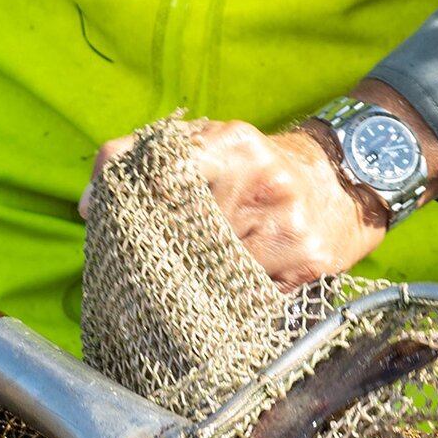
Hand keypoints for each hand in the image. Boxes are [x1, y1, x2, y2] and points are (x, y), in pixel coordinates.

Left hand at [84, 85, 437, 288]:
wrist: (346, 182)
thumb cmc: (258, 166)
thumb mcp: (208, 141)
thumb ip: (141, 157)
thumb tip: (91, 207)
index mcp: (233, 143)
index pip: (163, 171)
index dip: (126, 199)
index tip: (103, 220)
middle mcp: (263, 181)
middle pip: (181, 234)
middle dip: (157, 250)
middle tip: (144, 260)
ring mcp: (289, 226)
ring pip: (211, 274)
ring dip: (193, 280)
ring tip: (197, 269)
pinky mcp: (309, 263)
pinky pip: (249, 296)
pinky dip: (233, 295)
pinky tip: (238, 280)